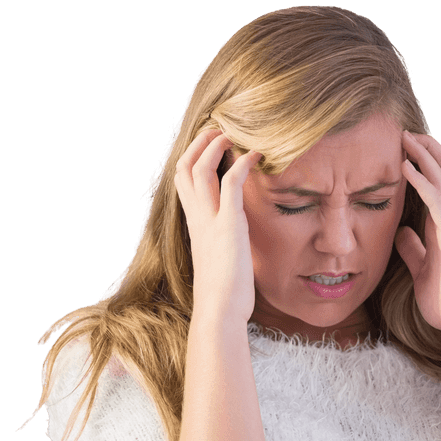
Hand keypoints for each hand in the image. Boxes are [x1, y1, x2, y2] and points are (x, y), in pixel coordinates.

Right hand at [174, 130, 261, 324]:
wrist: (219, 312)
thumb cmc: (225, 294)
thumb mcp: (221, 260)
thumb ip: (224, 243)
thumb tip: (237, 241)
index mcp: (195, 225)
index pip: (183, 181)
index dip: (193, 158)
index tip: (209, 144)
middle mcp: (197, 219)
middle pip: (184, 167)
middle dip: (199, 143)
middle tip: (218, 128)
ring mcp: (210, 221)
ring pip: (200, 169)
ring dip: (215, 146)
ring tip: (233, 134)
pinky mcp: (228, 226)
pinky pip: (230, 183)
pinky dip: (242, 164)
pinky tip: (257, 156)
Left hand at [395, 131, 440, 340]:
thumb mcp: (422, 270)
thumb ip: (414, 250)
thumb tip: (401, 233)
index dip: (427, 162)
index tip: (407, 146)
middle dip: (429, 148)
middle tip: (407, 131)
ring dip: (425, 155)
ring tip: (405, 137)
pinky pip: (438, 200)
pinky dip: (422, 180)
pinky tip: (406, 167)